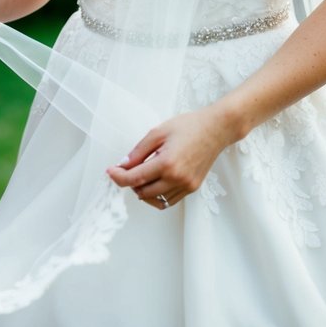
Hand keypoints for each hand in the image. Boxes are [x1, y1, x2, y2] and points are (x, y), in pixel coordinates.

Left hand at [106, 106, 233, 210]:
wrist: (215, 129)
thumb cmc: (188, 126)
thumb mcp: (158, 132)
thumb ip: (139, 151)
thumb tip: (123, 164)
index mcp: (167, 163)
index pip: (135, 178)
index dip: (119, 177)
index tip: (110, 172)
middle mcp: (177, 179)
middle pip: (143, 192)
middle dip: (130, 182)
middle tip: (125, 169)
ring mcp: (186, 186)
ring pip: (156, 199)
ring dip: (143, 190)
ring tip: (141, 173)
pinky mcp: (192, 189)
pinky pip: (169, 200)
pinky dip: (157, 194)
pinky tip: (153, 181)